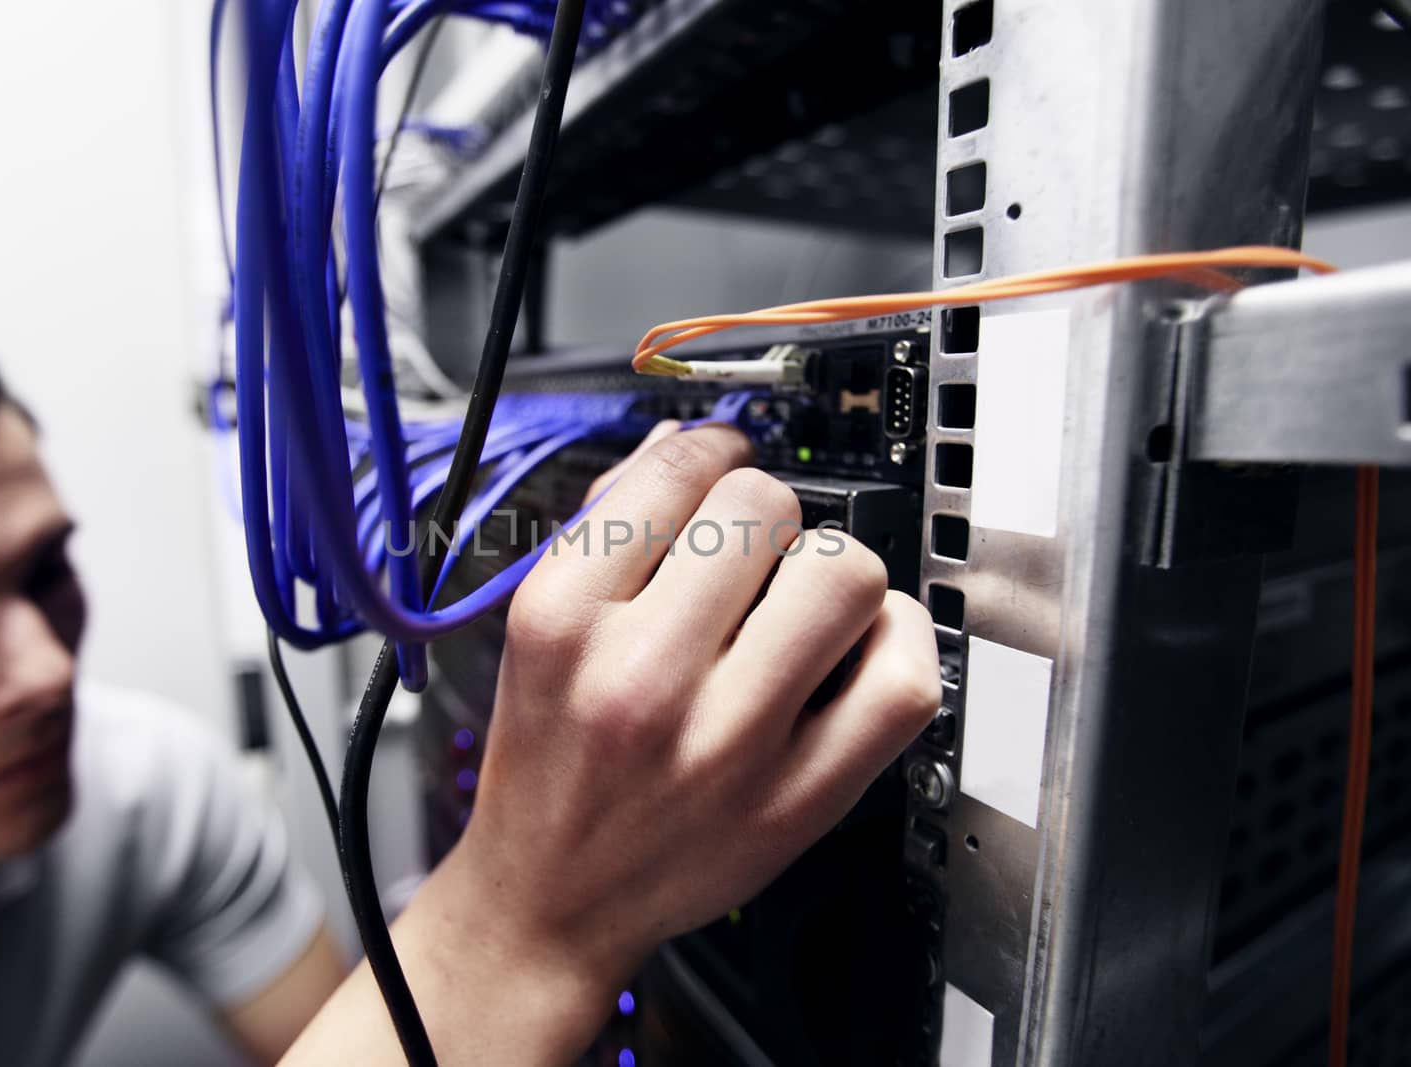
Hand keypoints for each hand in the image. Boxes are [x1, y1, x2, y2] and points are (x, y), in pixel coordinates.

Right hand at [450, 422, 940, 1038]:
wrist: (554, 901)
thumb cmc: (549, 765)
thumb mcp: (536, 632)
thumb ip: (606, 527)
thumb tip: (686, 444)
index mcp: (565, 620)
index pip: (675, 470)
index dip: (712, 447)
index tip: (722, 461)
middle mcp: (643, 677)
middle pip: (764, 506)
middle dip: (763, 511)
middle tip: (751, 548)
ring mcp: (729, 743)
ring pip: (846, 574)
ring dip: (831, 569)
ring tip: (798, 601)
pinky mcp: (800, 799)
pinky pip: (902, 679)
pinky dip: (895, 643)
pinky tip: (851, 648)